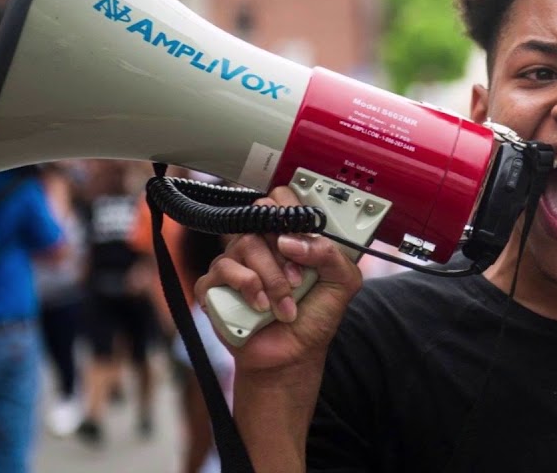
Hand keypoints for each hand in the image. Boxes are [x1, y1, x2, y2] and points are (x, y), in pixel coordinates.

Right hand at [193, 185, 363, 377]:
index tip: (302, 238)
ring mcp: (235, 263)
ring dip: (272, 278)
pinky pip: (222, 270)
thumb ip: (331, 253)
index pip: (281, 200)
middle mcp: (260, 245)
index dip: (291, 212)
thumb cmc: (314, 318)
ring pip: (245, 245)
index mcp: (289, 237)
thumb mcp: (342, 283)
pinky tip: (260, 307)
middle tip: (298, 279)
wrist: (293, 356)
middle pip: (261, 218)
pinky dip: (247, 287)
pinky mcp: (214, 286)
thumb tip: (293, 240)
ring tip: (284, 305)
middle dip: (284, 252)